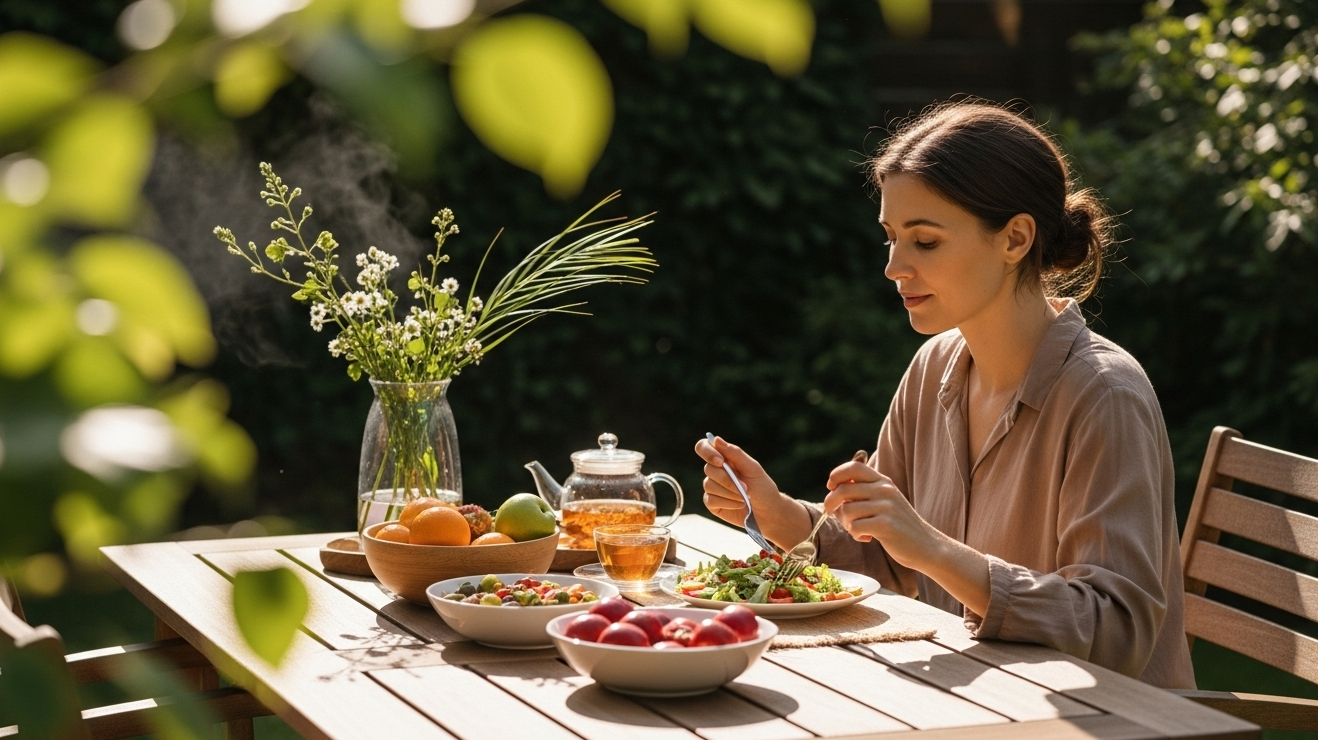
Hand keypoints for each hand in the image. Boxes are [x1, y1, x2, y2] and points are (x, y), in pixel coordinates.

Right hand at [694, 436, 777, 525]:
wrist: (768, 511)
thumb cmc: (762, 487)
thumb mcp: (753, 468)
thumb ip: (735, 453)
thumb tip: (716, 439)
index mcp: (724, 458)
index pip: (703, 447)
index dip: (708, 452)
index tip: (721, 462)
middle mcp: (715, 471)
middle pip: (708, 469)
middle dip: (727, 479)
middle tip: (745, 487)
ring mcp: (712, 487)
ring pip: (709, 485)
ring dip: (730, 492)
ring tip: (744, 497)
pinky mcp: (711, 503)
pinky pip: (711, 500)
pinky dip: (728, 503)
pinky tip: (739, 504)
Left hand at [822, 461, 937, 568]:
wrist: (926, 546)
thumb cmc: (899, 525)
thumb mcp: (885, 501)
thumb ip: (864, 492)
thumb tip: (834, 488)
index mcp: (883, 481)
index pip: (853, 467)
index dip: (836, 475)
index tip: (831, 487)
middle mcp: (885, 490)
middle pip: (843, 489)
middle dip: (831, 503)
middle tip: (832, 513)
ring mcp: (886, 507)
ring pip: (846, 510)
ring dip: (846, 523)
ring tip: (858, 529)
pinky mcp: (886, 525)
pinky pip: (854, 527)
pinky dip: (855, 535)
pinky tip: (867, 537)